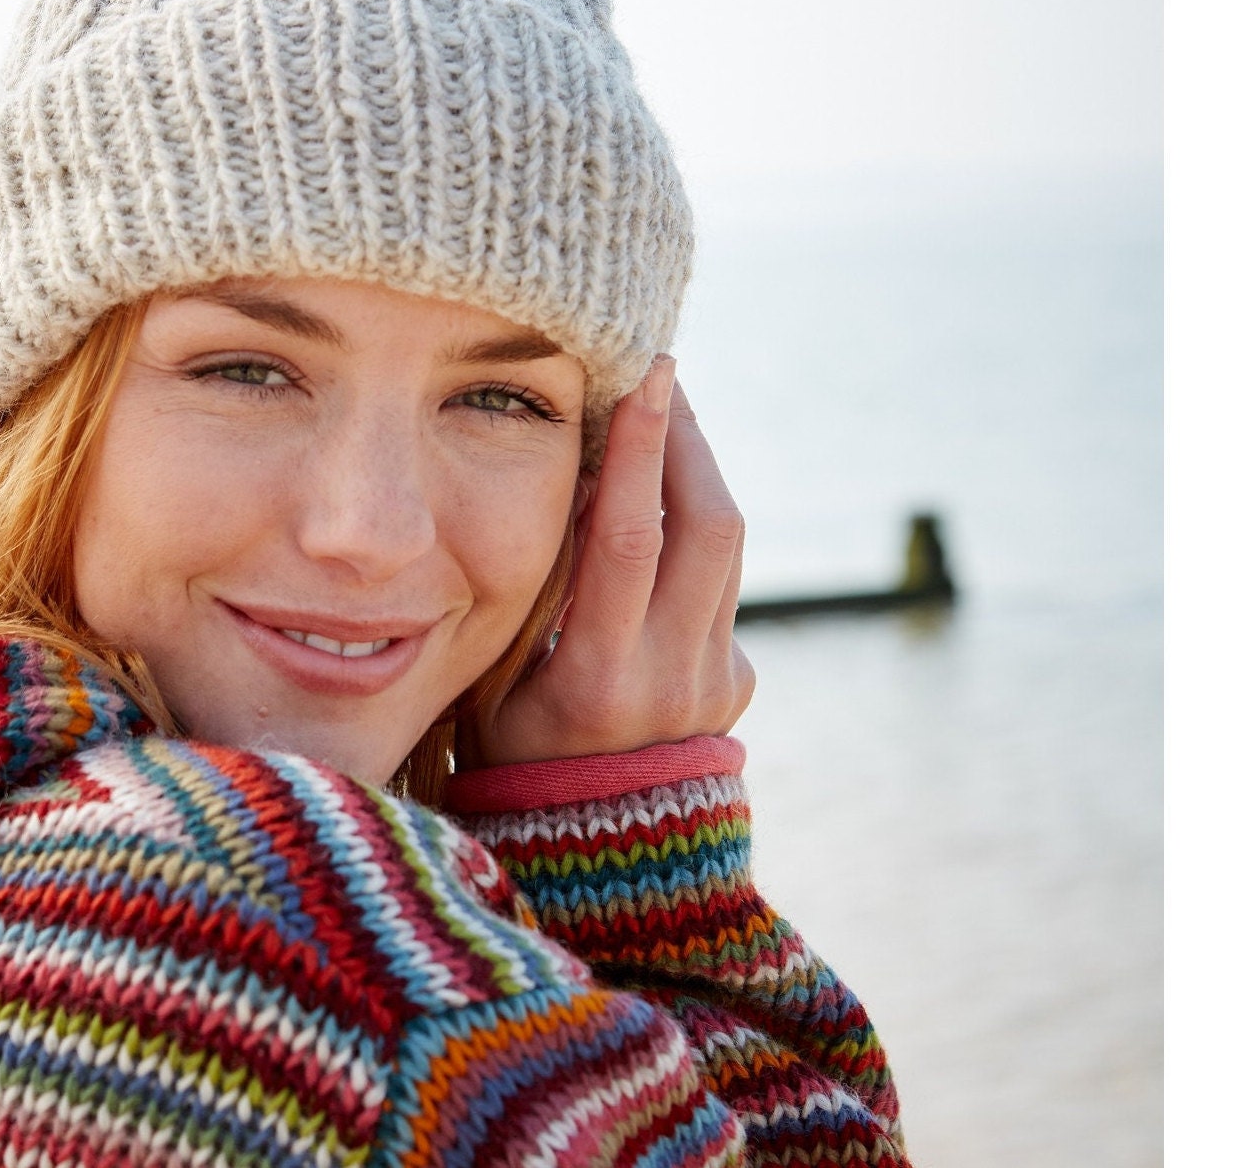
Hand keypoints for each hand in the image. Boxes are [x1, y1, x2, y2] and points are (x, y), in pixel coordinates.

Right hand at [459, 358, 755, 767]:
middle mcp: (675, 674)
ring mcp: (718, 677)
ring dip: (697, 472)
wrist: (607, 862)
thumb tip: (568, 486)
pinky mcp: (739, 676)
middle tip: (658, 375)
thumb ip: (530, 598)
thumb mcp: (494, 688)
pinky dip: (690, 532)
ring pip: (726, 545)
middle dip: (686, 437)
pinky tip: (657, 509)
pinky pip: (720, 582)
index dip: (641, 450)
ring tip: (661, 418)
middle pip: (709, 525)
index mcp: (600, 679)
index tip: (647, 373)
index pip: (633, 539)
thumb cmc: (518, 763)